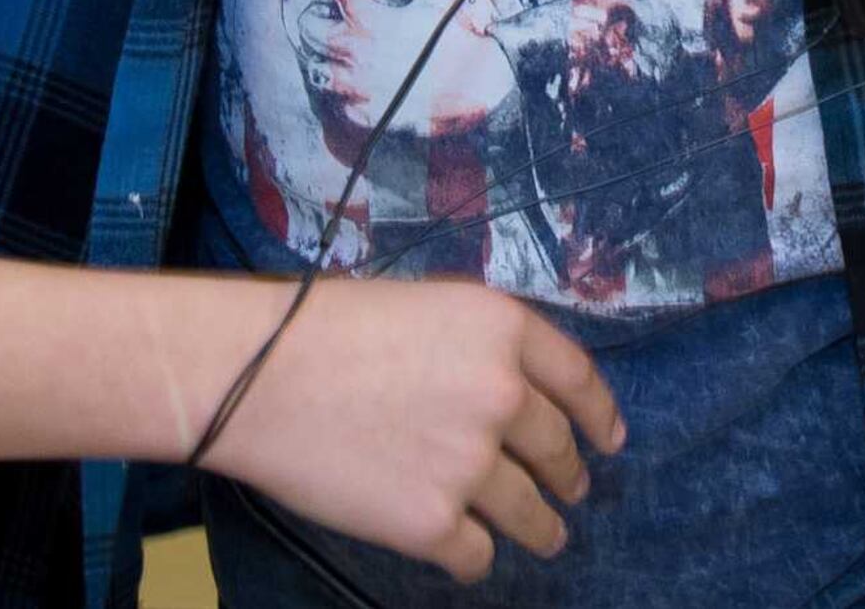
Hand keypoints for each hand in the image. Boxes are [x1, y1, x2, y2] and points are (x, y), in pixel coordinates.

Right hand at [197, 278, 622, 579]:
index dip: (600, 415)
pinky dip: (475, 559)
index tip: (609, 440)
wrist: (255, 376)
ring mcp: (470, 464)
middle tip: (571, 490)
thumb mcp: (425, 305)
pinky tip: (464, 554)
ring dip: (542, 529)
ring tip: (546, 537)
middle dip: (570, 476)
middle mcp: (502, 396)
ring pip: (531, 513)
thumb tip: (518, 388)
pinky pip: (478, 556)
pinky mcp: (432, 523)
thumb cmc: (325, 327)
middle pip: (558, 450)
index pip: (579, 380)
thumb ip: (481, 345)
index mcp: (503, 331)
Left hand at [299, 0, 511, 142]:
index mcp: (367, 18)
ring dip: (323, 52)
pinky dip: (339, 84)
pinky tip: (358, 78)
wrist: (475, 89)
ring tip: (343, 49)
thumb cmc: (453, 37)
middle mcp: (351, 52)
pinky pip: (333, 97)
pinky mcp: (359, 113)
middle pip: (307, 26)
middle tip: (335, 14)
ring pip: (313, 65)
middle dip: (319, 13)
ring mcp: (352, 86)